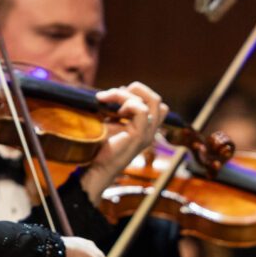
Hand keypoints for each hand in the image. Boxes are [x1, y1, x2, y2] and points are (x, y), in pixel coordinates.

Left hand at [81, 82, 166, 200]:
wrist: (98, 168)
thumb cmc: (102, 146)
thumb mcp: (112, 123)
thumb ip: (119, 110)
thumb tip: (117, 91)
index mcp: (146, 128)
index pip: (157, 106)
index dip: (140, 94)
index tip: (118, 94)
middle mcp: (150, 131)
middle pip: (157, 101)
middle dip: (138, 88)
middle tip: (117, 91)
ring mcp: (147, 134)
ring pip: (152, 102)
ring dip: (126, 94)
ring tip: (107, 98)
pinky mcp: (139, 136)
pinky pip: (142, 111)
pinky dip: (127, 102)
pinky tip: (114, 111)